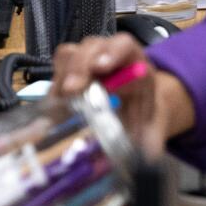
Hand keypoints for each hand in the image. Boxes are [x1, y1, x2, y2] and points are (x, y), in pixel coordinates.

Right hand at [48, 33, 196, 154]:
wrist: (136, 113)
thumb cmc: (144, 116)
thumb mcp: (152, 128)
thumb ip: (151, 142)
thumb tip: (146, 160)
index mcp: (135, 62)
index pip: (124, 45)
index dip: (112, 52)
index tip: (102, 67)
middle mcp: (110, 54)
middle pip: (92, 47)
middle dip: (80, 66)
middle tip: (72, 89)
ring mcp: (87, 60)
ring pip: (70, 54)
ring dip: (63, 75)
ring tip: (60, 97)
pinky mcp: (70, 72)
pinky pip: (57, 71)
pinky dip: (53, 86)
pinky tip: (53, 105)